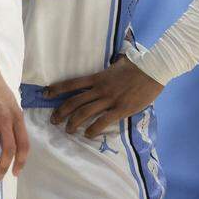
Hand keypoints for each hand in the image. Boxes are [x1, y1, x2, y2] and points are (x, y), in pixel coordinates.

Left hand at [47, 56, 163, 137]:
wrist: (153, 70)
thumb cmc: (138, 66)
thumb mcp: (119, 64)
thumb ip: (110, 67)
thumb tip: (110, 64)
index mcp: (98, 77)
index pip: (72, 84)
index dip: (57, 89)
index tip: (45, 94)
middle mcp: (100, 89)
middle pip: (74, 101)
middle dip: (60, 112)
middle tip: (53, 120)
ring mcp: (109, 99)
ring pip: (84, 113)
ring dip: (73, 123)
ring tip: (68, 130)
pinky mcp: (120, 109)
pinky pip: (102, 122)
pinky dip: (92, 130)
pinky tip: (88, 135)